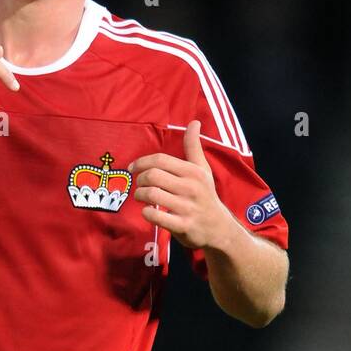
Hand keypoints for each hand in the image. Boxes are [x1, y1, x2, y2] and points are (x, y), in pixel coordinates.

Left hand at [129, 120, 229, 249]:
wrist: (218, 228)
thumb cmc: (206, 195)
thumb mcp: (203, 170)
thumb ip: (193, 147)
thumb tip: (194, 122)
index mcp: (193, 172)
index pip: (160, 160)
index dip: (141, 162)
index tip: (132, 168)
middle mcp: (190, 188)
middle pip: (152, 176)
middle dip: (139, 180)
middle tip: (139, 185)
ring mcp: (186, 208)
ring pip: (151, 195)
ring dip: (140, 195)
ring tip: (141, 197)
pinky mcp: (182, 226)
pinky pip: (156, 216)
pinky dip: (146, 212)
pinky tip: (148, 211)